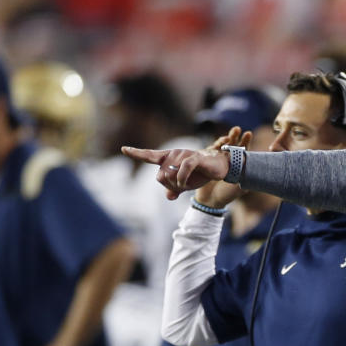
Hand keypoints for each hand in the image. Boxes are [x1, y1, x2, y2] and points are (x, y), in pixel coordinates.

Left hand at [121, 126, 251, 199]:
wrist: (221, 167)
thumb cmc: (203, 173)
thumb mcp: (187, 184)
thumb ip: (176, 188)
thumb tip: (169, 197)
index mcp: (170, 158)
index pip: (150, 155)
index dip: (137, 153)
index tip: (124, 149)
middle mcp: (174, 154)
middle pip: (160, 176)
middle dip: (170, 187)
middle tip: (183, 187)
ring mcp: (184, 155)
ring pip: (169, 175)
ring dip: (178, 186)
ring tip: (189, 184)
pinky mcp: (194, 158)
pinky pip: (182, 171)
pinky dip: (182, 180)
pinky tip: (185, 185)